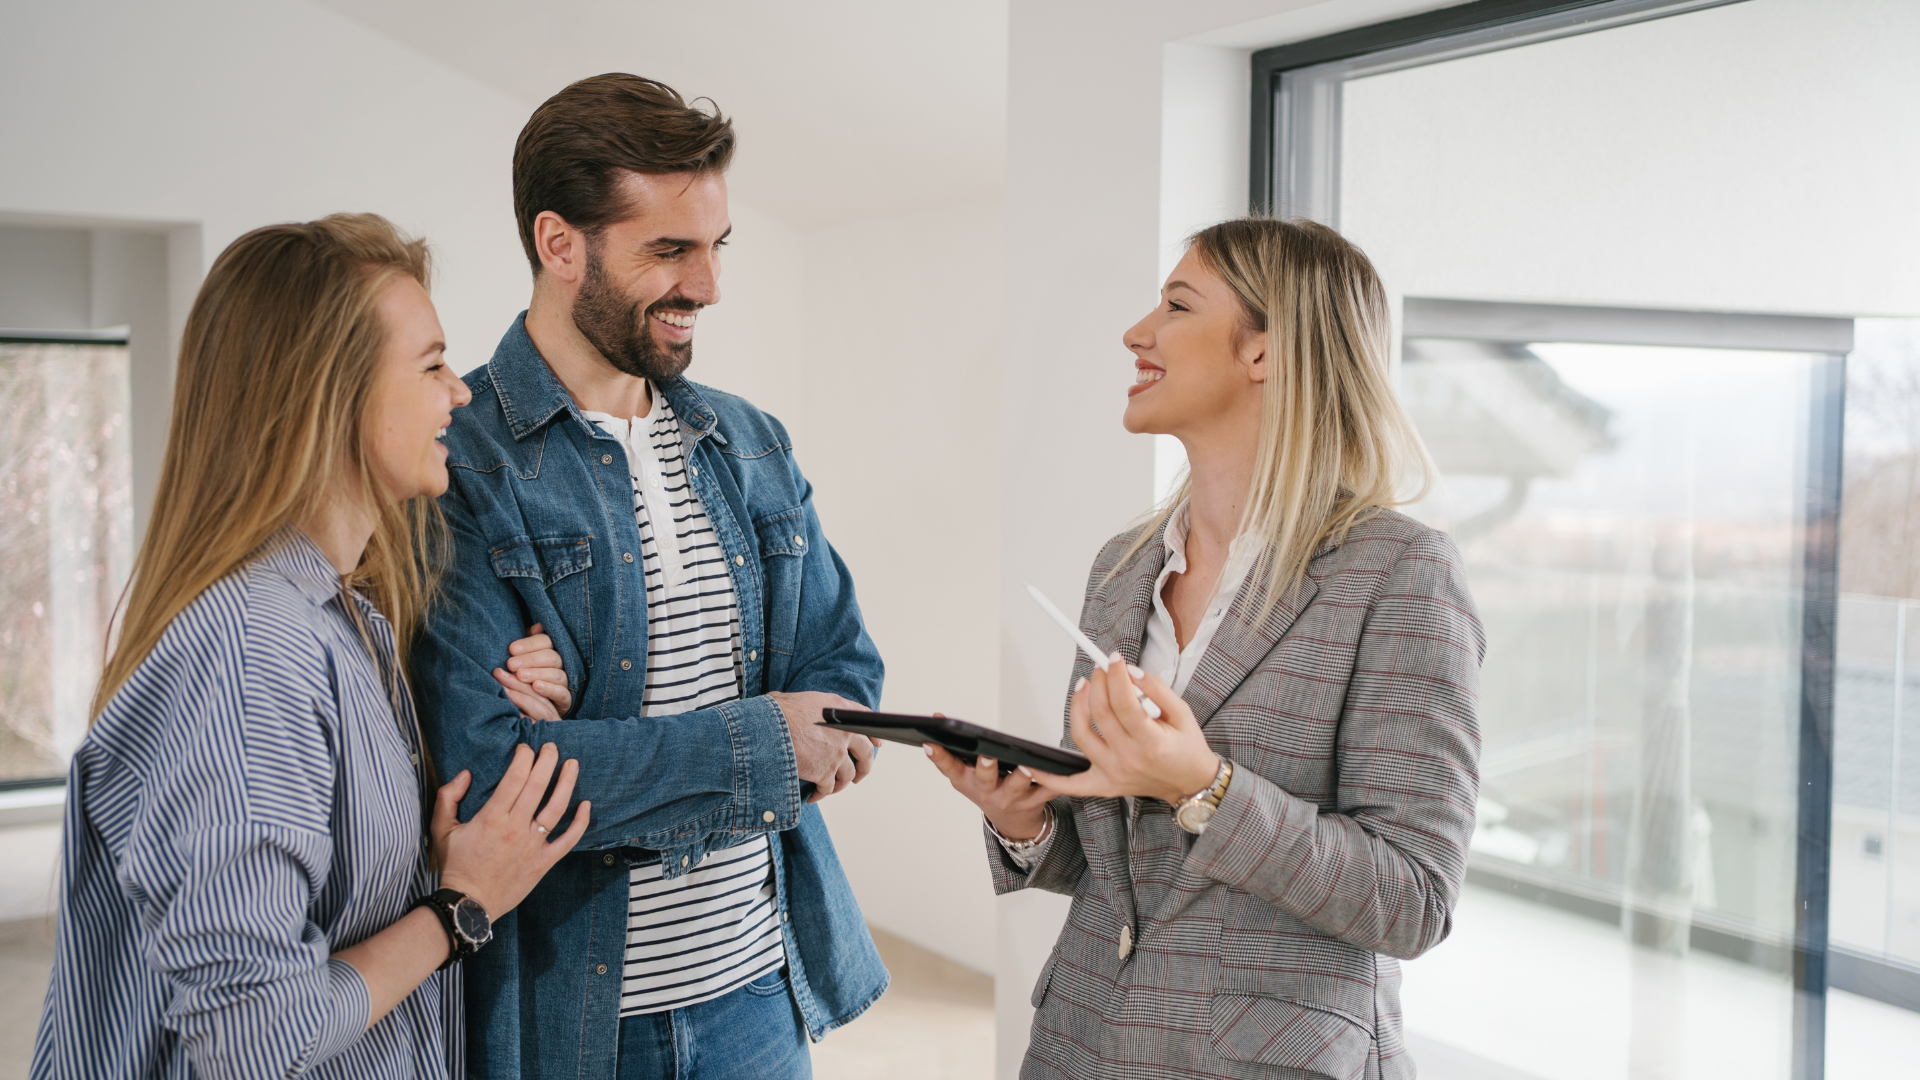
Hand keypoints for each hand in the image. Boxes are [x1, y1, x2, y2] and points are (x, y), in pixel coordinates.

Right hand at [432, 743, 589, 917]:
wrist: (468, 905)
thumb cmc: (455, 866)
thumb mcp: (441, 829)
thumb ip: (448, 797)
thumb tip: (465, 773)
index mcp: (492, 817)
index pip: (515, 777)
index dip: (524, 757)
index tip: (526, 748)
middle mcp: (515, 828)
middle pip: (538, 785)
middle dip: (547, 761)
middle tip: (552, 747)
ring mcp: (532, 846)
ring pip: (557, 808)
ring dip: (567, 783)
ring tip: (573, 764)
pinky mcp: (544, 862)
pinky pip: (568, 840)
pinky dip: (580, 823)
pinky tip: (587, 805)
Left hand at [494, 623, 569, 721]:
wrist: (534, 707)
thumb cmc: (526, 676)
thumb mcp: (524, 658)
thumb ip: (529, 642)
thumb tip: (537, 627)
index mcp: (553, 651)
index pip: (546, 641)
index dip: (529, 644)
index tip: (511, 649)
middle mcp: (563, 665)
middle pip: (551, 657)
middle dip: (530, 659)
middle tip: (511, 664)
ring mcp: (566, 682)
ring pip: (556, 674)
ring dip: (538, 674)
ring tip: (521, 676)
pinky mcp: (566, 700)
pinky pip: (562, 693)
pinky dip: (550, 689)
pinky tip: (536, 687)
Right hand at [767, 691, 877, 802]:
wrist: (768, 727)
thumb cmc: (777, 711)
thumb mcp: (804, 699)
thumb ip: (816, 707)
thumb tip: (808, 712)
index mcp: (840, 709)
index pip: (867, 719)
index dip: (874, 734)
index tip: (878, 744)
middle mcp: (844, 731)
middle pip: (865, 753)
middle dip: (864, 767)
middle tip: (858, 776)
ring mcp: (837, 753)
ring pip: (848, 775)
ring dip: (841, 784)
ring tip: (832, 788)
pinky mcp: (825, 772)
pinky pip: (828, 788)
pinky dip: (821, 794)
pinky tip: (814, 797)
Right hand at [923, 713, 1054, 840]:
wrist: (1012, 821)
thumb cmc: (987, 787)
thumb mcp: (964, 772)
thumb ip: (952, 747)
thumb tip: (938, 716)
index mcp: (966, 781)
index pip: (948, 767)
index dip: (938, 756)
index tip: (930, 742)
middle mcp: (986, 792)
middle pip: (985, 779)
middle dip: (985, 767)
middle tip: (986, 755)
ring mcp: (1010, 799)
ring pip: (1016, 788)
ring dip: (1021, 777)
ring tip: (1027, 765)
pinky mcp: (1034, 801)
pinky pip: (1045, 791)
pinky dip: (1054, 783)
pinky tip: (1060, 770)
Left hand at [1023, 658, 1218, 804]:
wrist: (1191, 783)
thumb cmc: (1187, 749)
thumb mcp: (1183, 712)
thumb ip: (1157, 689)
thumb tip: (1131, 672)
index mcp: (1151, 743)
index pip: (1124, 702)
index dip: (1116, 675)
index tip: (1113, 659)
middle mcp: (1129, 760)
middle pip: (1101, 713)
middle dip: (1099, 683)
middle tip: (1102, 669)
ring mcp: (1113, 774)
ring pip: (1081, 735)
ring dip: (1077, 706)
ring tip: (1084, 687)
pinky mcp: (1104, 784)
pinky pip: (1069, 783)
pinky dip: (1048, 776)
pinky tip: (1032, 765)